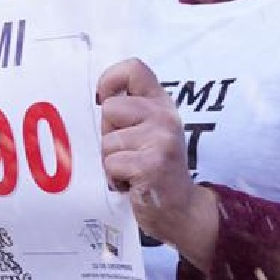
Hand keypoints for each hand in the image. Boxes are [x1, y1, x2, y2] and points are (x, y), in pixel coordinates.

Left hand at [96, 57, 219, 270]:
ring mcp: (161, 140)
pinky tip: (131, 184)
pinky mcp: (152, 165)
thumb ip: (132, 112)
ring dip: (111, 161)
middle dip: (108, 134)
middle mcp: (165, 117)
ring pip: (107, 140)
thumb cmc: (156, 170)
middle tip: (127, 152)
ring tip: (130, 171)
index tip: (103, 99)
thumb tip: (97, 100)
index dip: (110, 78)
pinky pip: (111, 163)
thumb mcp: (152, 132)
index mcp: (162, 104)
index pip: (135, 68)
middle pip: (111, 108)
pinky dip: (114, 179)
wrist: (182, 210)